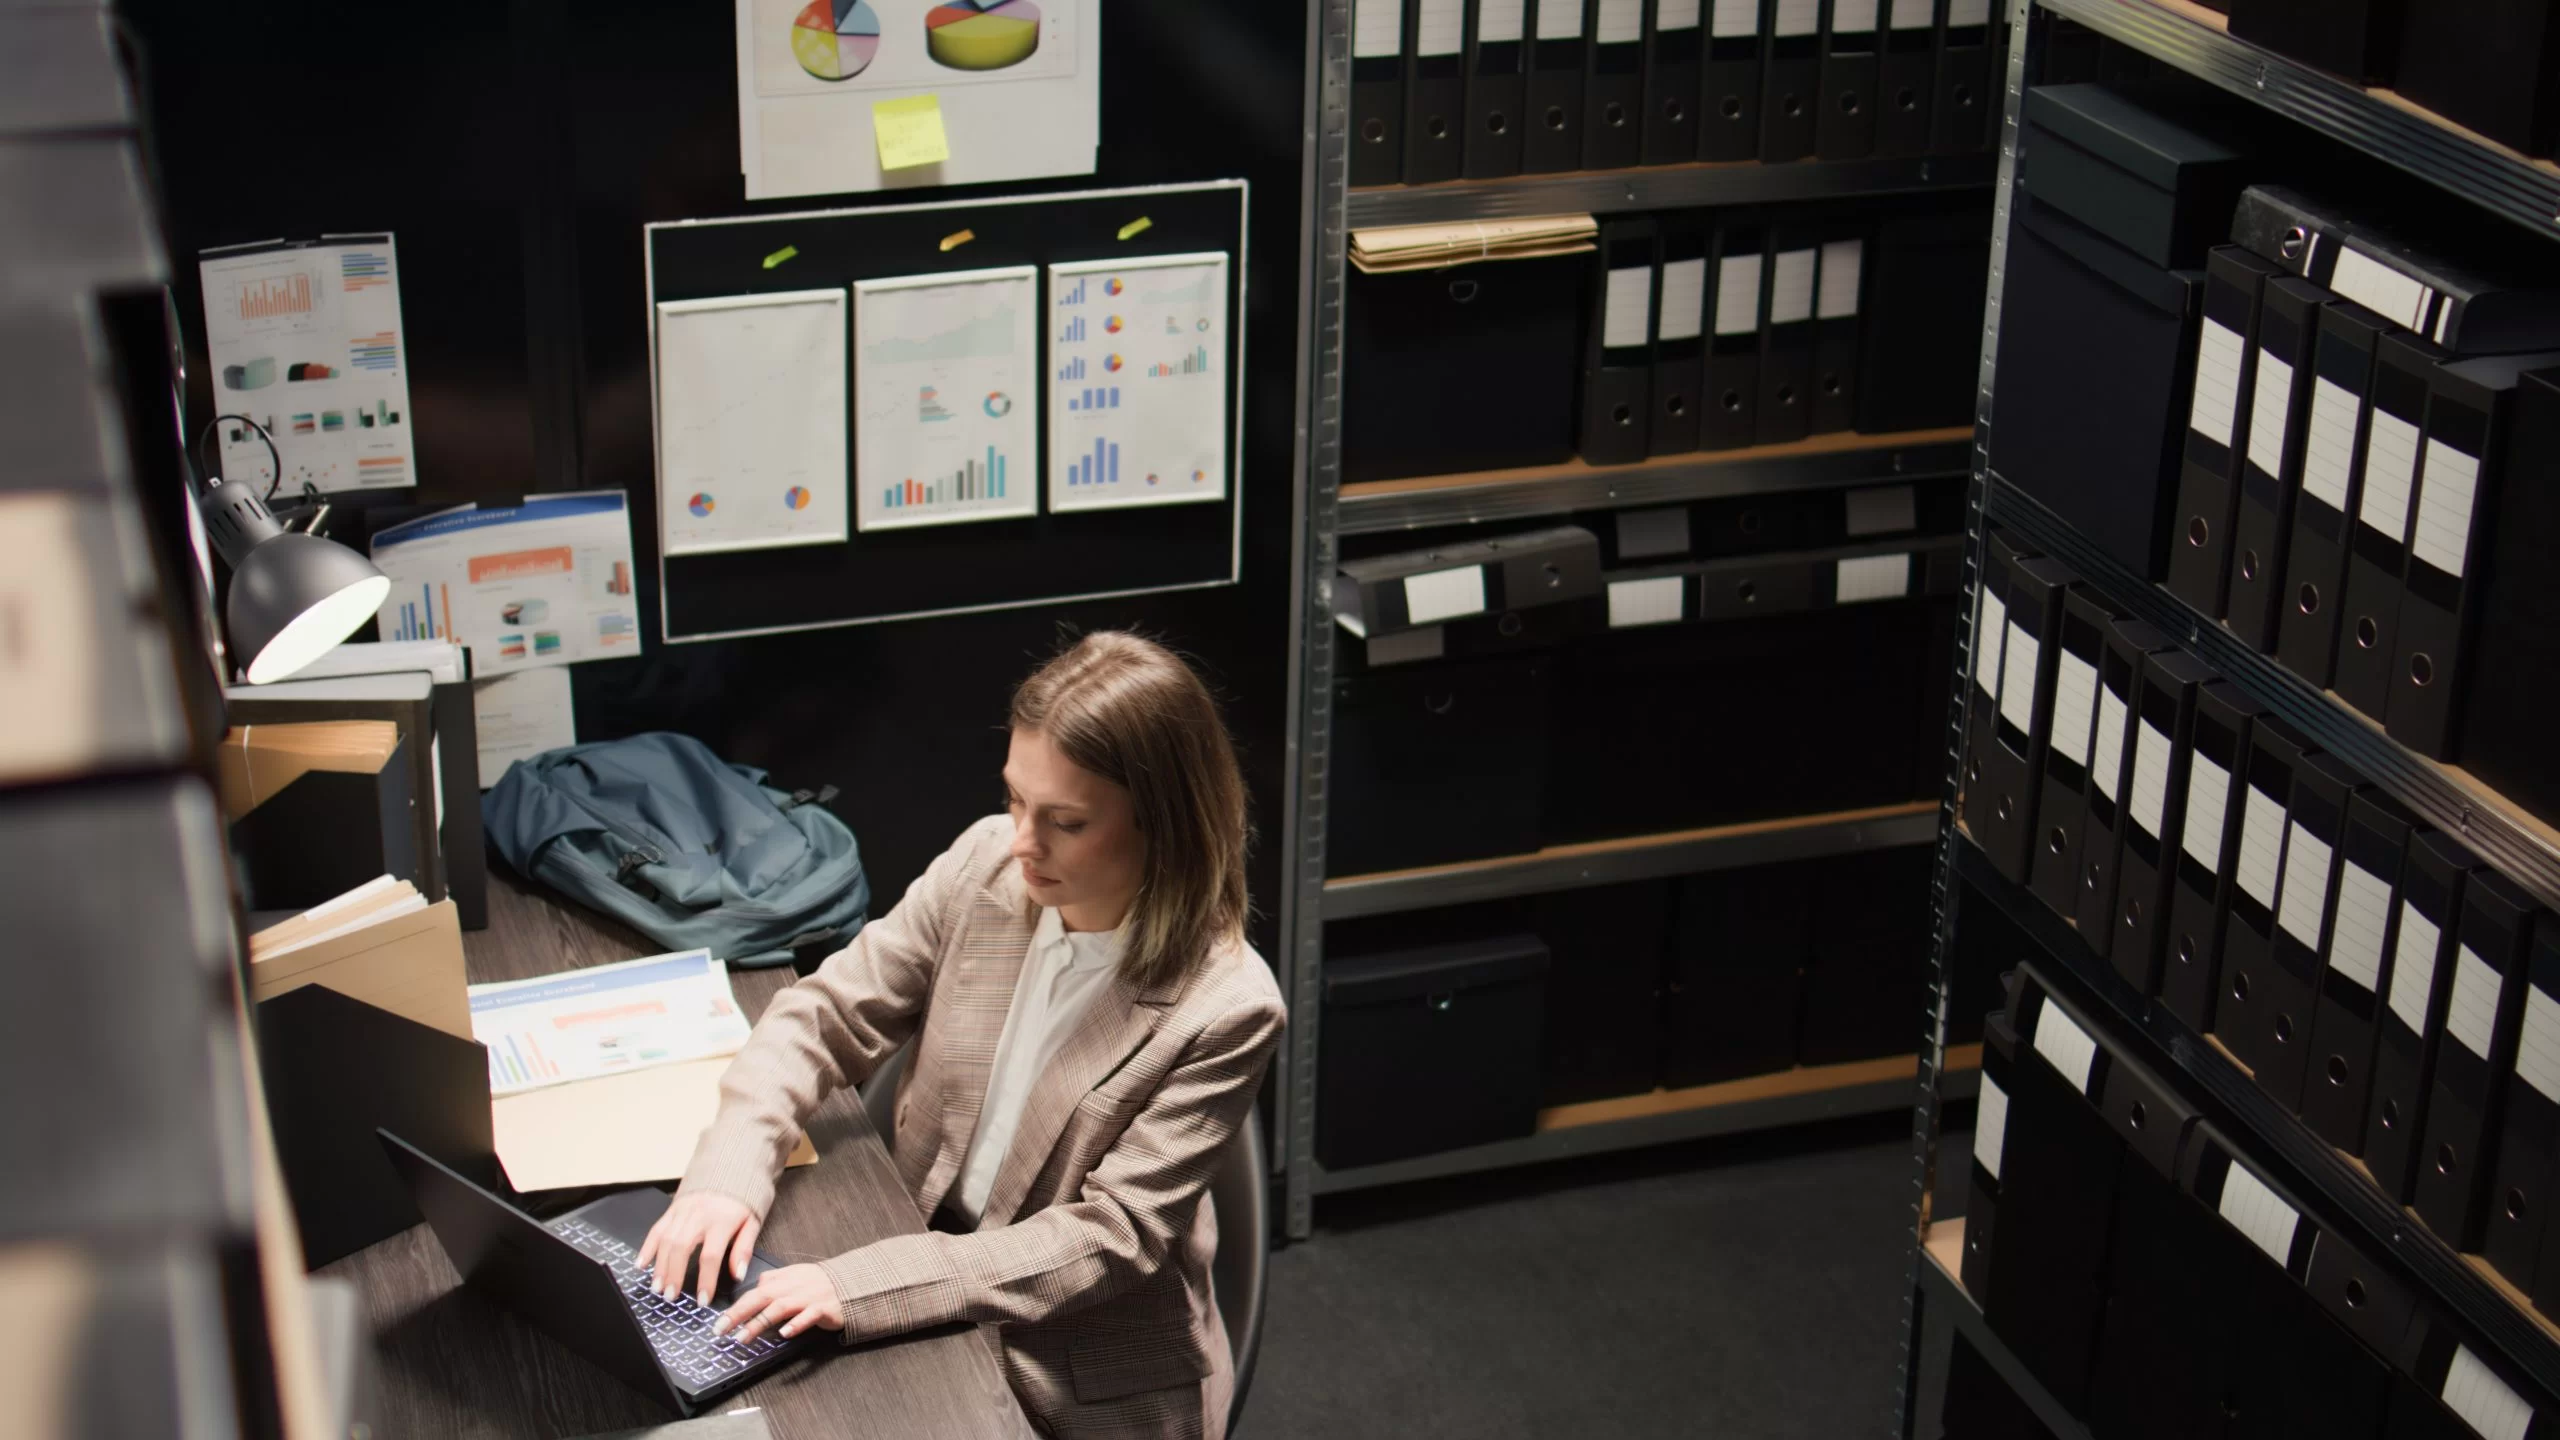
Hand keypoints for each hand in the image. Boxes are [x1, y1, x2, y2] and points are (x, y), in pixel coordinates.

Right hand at [636, 1191, 760, 1305]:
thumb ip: (744, 1249)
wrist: (730, 1169)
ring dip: (659, 1266)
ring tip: (658, 1287)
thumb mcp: (752, 1222)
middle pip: (681, 1248)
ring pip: (666, 1240)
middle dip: (674, 1275)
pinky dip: (646, 1247)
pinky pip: (656, 1229)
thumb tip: (739, 1274)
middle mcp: (699, 1216)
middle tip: (671, 1296)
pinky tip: (641, 1264)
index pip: (710, 1256)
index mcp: (721, 1221)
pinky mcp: (672, 1209)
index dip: (706, 1280)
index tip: (702, 1300)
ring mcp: (682, 1211)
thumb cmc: (742, 1200)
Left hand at [714, 1263, 844, 1343]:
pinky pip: (809, 1316)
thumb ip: (774, 1280)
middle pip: (762, 1298)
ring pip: (780, 1308)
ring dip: (760, 1322)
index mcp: (785, 1278)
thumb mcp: (795, 1275)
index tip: (718, 1322)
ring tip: (744, 1336)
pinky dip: (796, 1324)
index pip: (754, 1291)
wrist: (852, 1283)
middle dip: (739, 1314)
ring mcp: (809, 1297)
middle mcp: (794, 1286)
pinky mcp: (825, 1308)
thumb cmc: (821, 1283)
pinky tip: (784, 1334)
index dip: (734, 1306)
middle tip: (721, 1330)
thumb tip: (754, 1285)